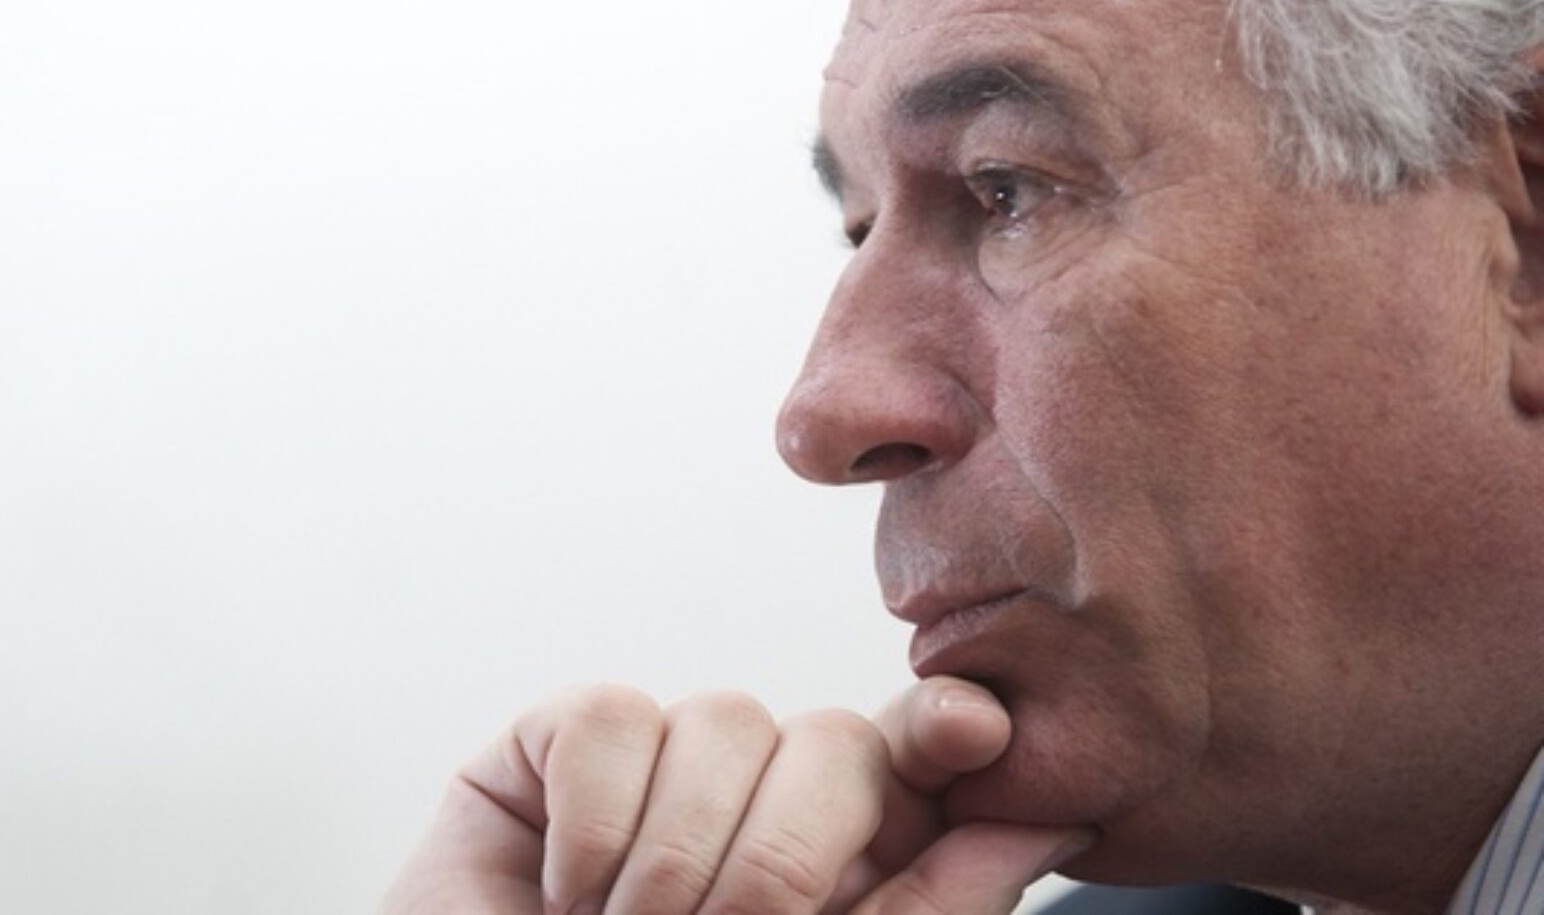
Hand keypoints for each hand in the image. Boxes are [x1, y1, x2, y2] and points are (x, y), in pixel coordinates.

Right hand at [381, 678, 1094, 913]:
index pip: (919, 756)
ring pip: (724, 721)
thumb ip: (933, 909)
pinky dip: (590, 826)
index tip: (973, 731)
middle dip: (784, 863)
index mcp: (842, 858)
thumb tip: (1054, 821)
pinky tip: (562, 890)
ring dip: (672, 864)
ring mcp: (661, 763)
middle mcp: (761, 796)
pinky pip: (610, 718)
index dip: (947, 728)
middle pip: (833, 740)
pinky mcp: (561, 744)